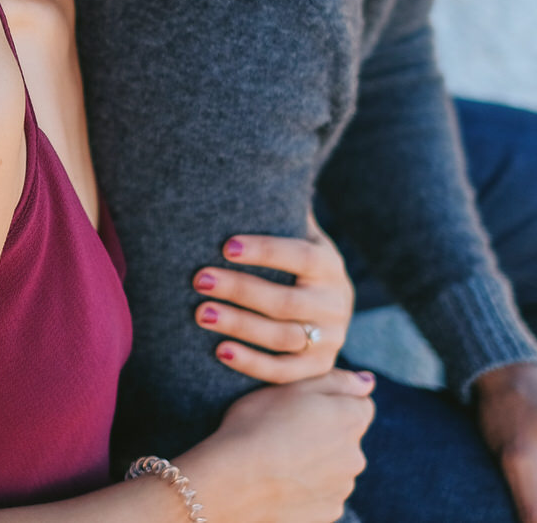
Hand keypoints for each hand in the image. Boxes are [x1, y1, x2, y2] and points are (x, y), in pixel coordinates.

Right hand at [181, 368, 375, 522]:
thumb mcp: (291, 386)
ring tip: (280, 459)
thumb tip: (368, 381)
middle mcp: (356, 455)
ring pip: (335, 468)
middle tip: (286, 432)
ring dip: (317, 463)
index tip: (303, 408)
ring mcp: (343, 488)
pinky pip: (323, 494)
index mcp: (351, 419)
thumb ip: (336, 380)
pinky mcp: (328, 512)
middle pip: (347, 439)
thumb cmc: (256, 425)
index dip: (331, 403)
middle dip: (326, 434)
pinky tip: (281, 482)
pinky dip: (308, 489)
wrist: (232, 481)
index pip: (359, 405)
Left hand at [191, 212, 353, 381]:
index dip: (266, 251)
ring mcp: (331, 339)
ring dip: (239, 326)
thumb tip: (246, 163)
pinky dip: (252, 364)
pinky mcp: (318, 369)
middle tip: (199, 278)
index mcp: (330, 266)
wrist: (324, 311)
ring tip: (200, 312)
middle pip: (287, 301)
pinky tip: (219, 351)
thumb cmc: (292, 263)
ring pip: (283, 337)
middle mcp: (337, 303)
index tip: (225, 245)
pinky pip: (284, 373)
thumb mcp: (296, 234)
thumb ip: (278, 210)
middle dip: (240, 290)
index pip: (302, 257)